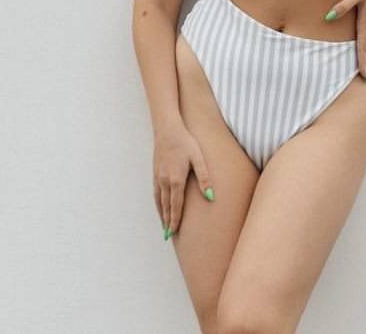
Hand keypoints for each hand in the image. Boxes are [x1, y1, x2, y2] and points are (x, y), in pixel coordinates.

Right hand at [152, 120, 214, 239]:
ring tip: (164, 226)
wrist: (167, 129)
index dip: (175, 220)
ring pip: (159, 201)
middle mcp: (165, 181)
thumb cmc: (185, 142)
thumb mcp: (198, 158)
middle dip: (168, 221)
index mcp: (176, 180)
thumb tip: (210, 197)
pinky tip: (159, 206)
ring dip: (161, 214)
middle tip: (168, 235)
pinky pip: (155, 193)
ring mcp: (158, 177)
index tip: (174, 233)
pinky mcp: (155, 172)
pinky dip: (157, 203)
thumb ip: (204, 178)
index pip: (176, 206)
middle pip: (166, 206)